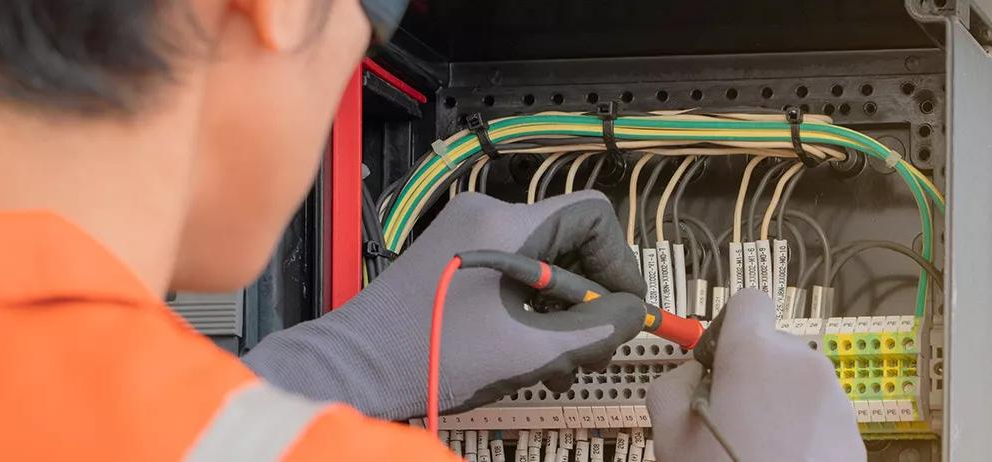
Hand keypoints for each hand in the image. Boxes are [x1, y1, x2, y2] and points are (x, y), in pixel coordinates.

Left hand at [244, 191, 646, 419]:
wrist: (357, 367)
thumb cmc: (428, 354)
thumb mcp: (529, 350)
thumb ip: (594, 330)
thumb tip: (633, 316)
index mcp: (505, 225)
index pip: (593, 214)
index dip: (619, 262)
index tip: (623, 307)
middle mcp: (486, 217)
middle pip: (569, 241)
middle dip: (590, 297)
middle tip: (595, 345)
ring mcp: (467, 237)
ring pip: (542, 263)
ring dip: (560, 313)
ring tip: (560, 363)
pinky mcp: (454, 260)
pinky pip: (512, 274)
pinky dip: (530, 311)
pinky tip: (530, 355)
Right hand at [646, 291, 864, 460]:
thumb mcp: (668, 431)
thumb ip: (673, 383)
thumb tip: (693, 372)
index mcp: (755, 352)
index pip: (749, 301)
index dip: (730, 327)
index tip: (718, 362)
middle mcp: (801, 362)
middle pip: (773, 346)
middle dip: (753, 372)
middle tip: (731, 418)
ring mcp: (833, 396)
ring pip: (798, 381)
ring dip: (779, 402)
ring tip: (758, 447)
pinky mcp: (853, 429)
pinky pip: (820, 413)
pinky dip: (803, 429)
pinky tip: (784, 460)